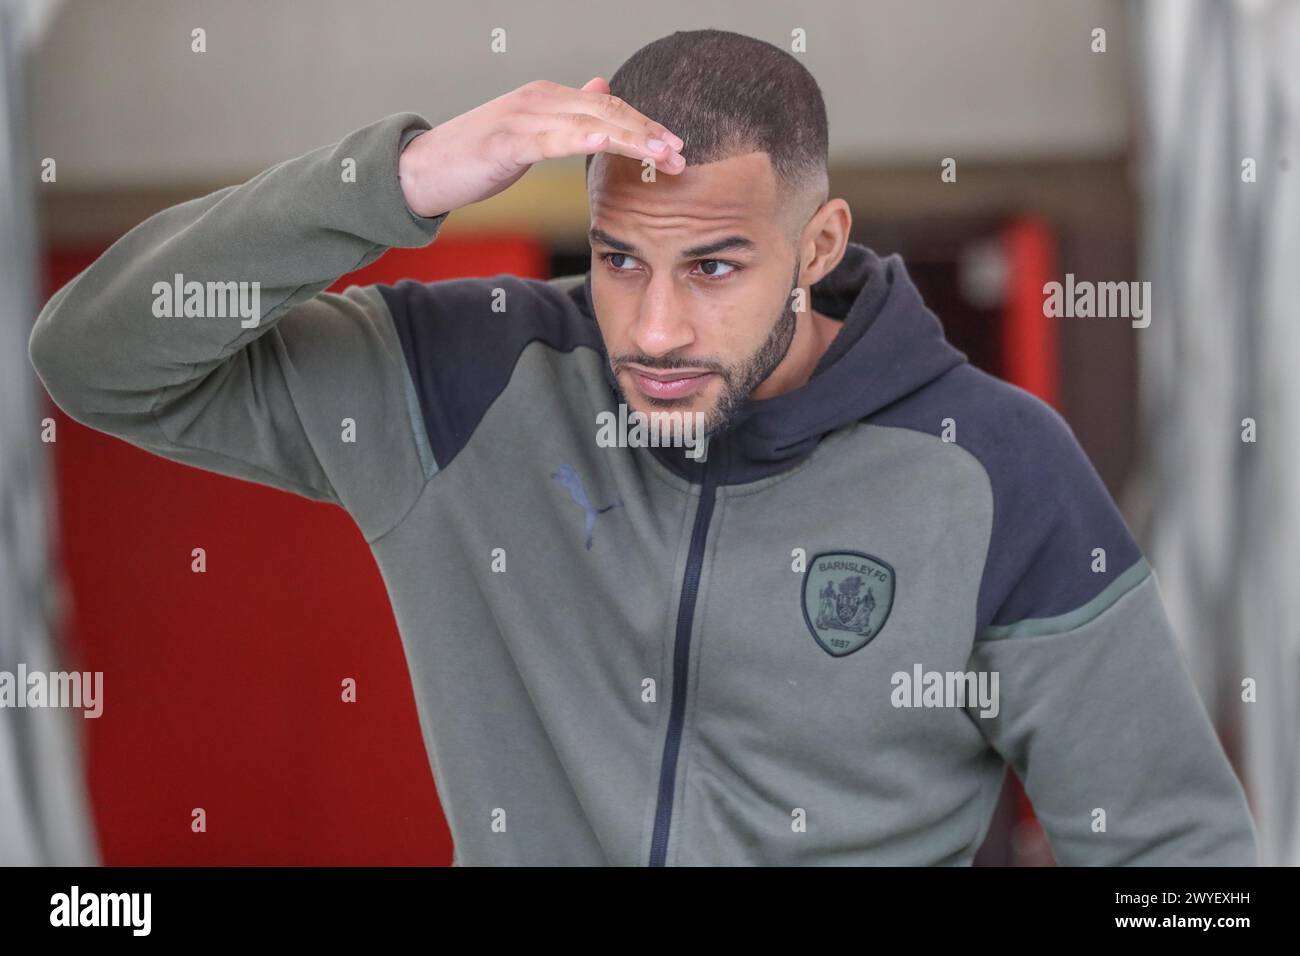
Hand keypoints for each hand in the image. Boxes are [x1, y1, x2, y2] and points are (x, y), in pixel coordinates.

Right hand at [398, 77, 685, 217]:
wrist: (421, 171)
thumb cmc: (473, 158)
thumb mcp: (527, 133)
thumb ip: (566, 114)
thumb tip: (600, 88)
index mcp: (548, 99)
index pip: (608, 107)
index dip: (643, 126)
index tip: (674, 148)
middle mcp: (540, 99)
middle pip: (607, 111)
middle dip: (647, 133)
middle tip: (680, 155)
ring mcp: (523, 117)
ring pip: (589, 123)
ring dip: (629, 139)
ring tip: (660, 154)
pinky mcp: (506, 140)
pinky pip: (551, 139)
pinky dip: (580, 140)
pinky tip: (604, 144)